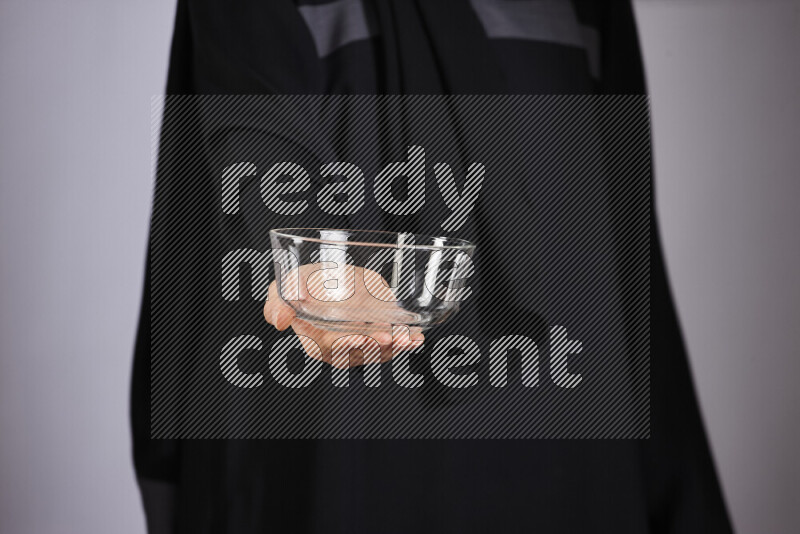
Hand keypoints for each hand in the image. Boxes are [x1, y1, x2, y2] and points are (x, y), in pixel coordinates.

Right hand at [263, 264, 423, 368]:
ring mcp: (357, 347)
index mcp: (313, 337)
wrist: (322, 280)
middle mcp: (336, 348)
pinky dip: (405, 343)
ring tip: (410, 339)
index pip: (329, 345)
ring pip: (377, 353)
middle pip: (357, 353)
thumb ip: (278, 301)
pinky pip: (390, 347)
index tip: (360, 337)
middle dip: (376, 348)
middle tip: (392, 338)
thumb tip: (280, 320)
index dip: (345, 343)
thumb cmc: (300, 285)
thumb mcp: (283, 286)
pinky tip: (417, 338)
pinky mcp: (374, 341)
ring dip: (396, 348)